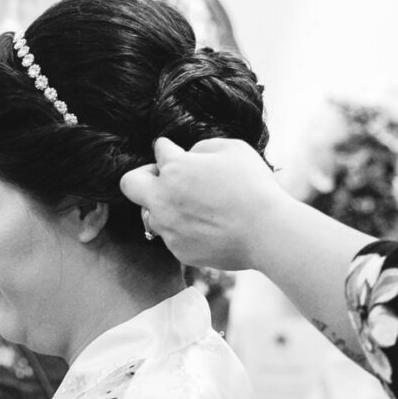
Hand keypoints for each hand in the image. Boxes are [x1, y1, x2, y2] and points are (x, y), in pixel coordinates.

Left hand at [119, 137, 291, 271]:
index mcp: (174, 169)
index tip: (176, 153)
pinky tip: (209, 227)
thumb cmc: (253, 186)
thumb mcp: (232, 149)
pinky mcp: (179, 251)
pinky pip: (171, 236)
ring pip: (151, 214)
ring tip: (195, 207)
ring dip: (165, 207)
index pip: (159, 150)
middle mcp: (162, 199)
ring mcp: (168, 228)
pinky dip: (183, 230)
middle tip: (165, 179)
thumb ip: (202, 147)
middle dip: (143, 177)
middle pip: (130, 184)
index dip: (169, 149)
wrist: (267, 232)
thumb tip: (190, 156)